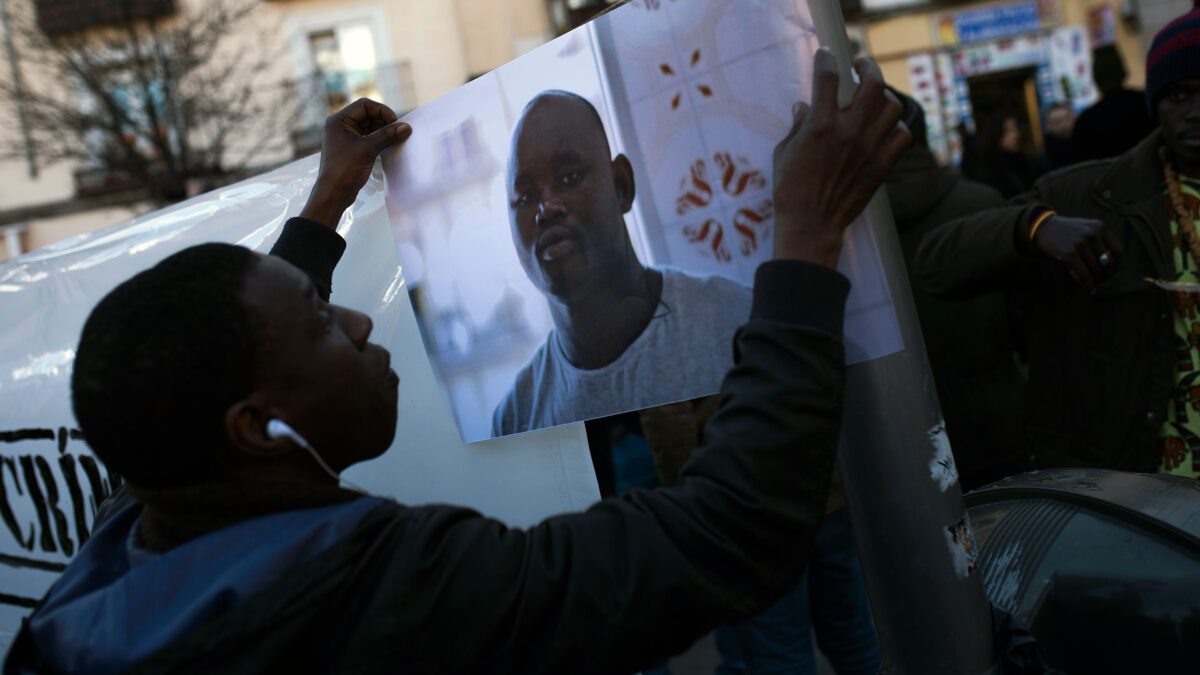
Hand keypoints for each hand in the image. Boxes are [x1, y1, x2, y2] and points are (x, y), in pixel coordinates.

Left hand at [300, 98, 412, 227]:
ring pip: (369, 127)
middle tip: (398, 131)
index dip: (382, 111)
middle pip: (368, 115)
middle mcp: (341, 126)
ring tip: (396, 139)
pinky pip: (368, 138)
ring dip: (383, 131)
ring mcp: (346, 137)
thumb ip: (387, 136)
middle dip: (384, 122)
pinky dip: (379, 140)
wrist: (333, 194)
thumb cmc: (344, 170)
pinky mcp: (352, 149)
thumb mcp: (368, 149)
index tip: (395, 122)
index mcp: (339, 120)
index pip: (365, 105)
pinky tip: (389, 145)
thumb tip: (406, 127)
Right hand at [772, 49, 910, 267]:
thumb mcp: (784, 152)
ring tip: (876, 97)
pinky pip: (902, 136)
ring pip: (892, 106)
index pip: (827, 78)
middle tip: (861, 66)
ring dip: (885, 96)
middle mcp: (849, 131)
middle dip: (867, 67)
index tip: (826, 54)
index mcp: (820, 125)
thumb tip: (803, 107)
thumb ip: (797, 126)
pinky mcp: (882, 165)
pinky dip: (896, 127)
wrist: (811, 224)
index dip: (826, 59)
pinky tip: (886, 128)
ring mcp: (869, 148)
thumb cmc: (791, 190)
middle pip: (872, 83)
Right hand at [1033, 216, 1122, 292]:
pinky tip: (1090, 290)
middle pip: (1108, 262)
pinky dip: (1088, 285)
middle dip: (1107, 275)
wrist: (1043, 228)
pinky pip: (1084, 274)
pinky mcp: (1069, 254)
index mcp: (1100, 227)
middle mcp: (1092, 234)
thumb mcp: (1087, 229)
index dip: (1117, 265)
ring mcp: (1080, 243)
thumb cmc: (1067, 232)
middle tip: (1102, 281)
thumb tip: (1110, 268)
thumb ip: (1100, 243)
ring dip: (1097, 281)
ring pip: (1096, 269)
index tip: (1112, 272)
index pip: (1118, 251)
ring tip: (1094, 284)